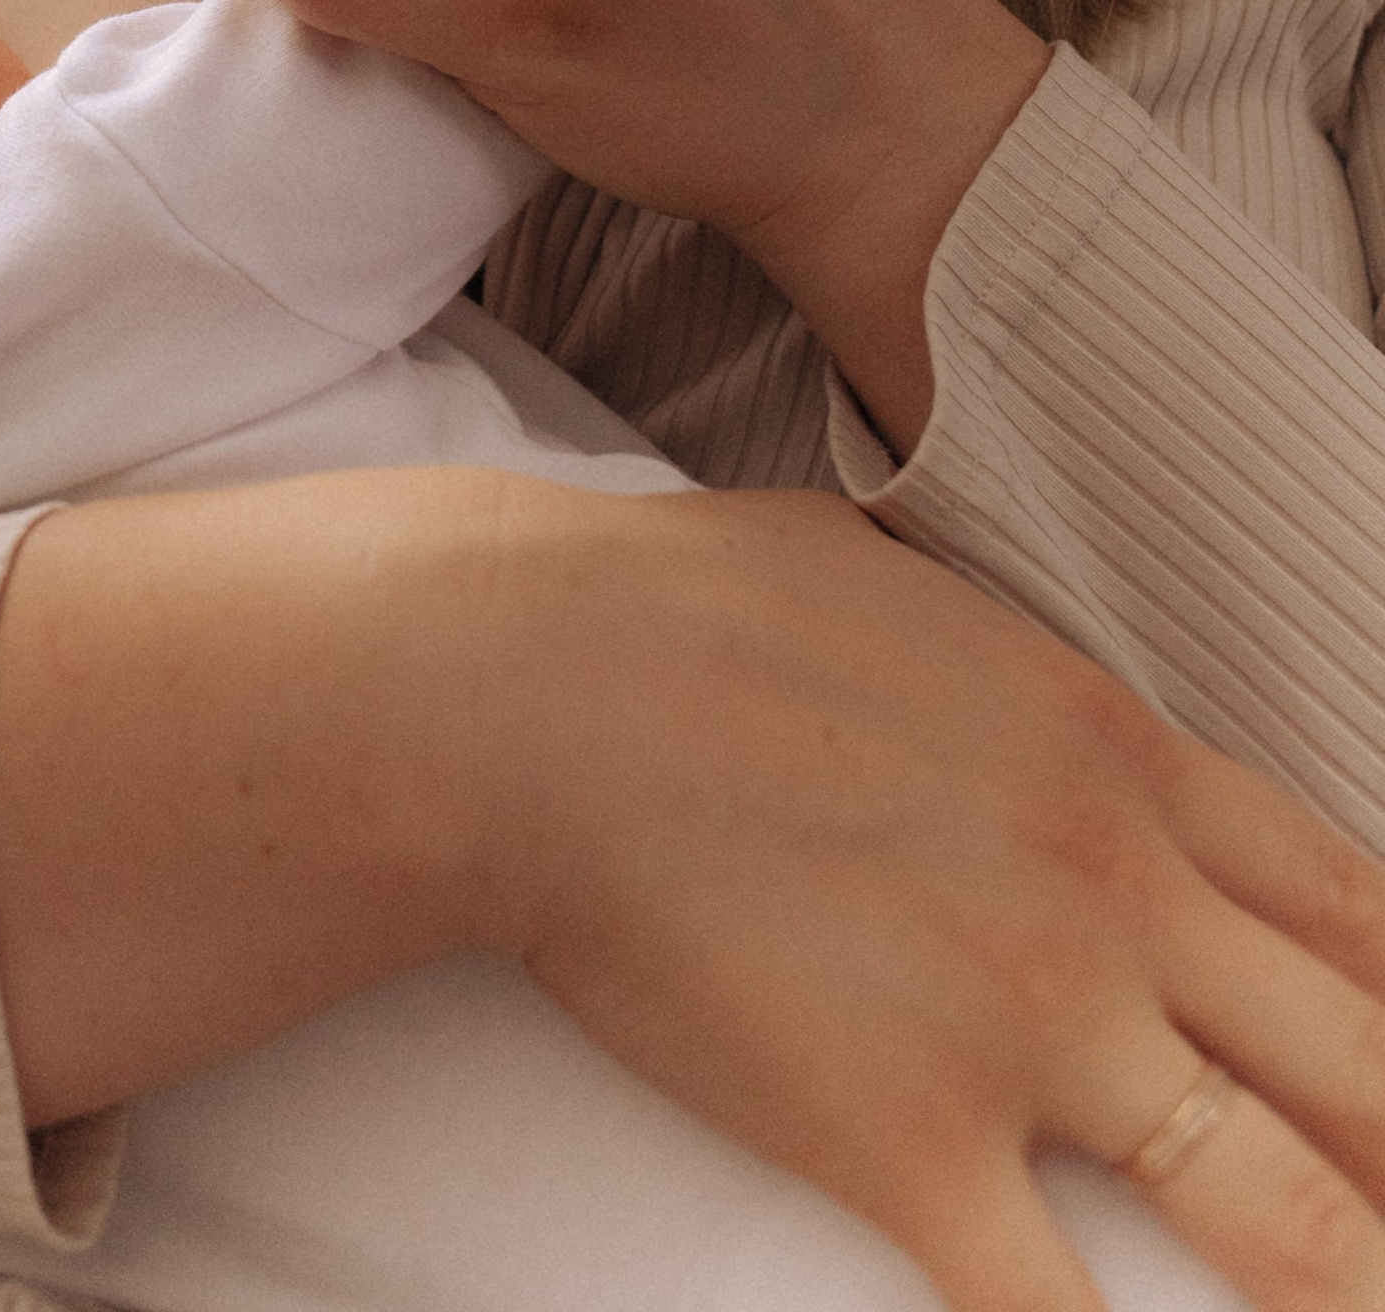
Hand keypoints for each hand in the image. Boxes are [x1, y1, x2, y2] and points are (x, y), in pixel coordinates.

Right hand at [482, 480, 1384, 1311]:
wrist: (528, 683)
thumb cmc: (683, 610)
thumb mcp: (905, 589)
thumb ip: (1004, 666)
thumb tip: (1012, 689)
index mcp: (1117, 755)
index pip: (1354, 906)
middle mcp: (1116, 892)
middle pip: (1367, 1065)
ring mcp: (1028, 1022)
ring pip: (1286, 1216)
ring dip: (1349, 1283)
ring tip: (1356, 1309)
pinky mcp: (910, 1138)